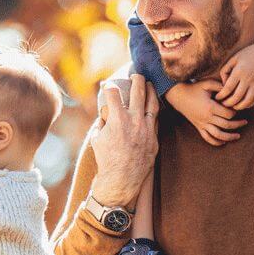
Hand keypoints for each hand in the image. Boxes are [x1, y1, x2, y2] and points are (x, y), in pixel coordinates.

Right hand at [86, 73, 158, 208]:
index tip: (108, 85)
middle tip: (136, 74)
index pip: (113, 94)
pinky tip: (153, 106)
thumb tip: (105, 113)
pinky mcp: (154, 139)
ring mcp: (146, 130)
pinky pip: (156, 120)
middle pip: (138, 92)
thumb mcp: (97, 138)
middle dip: (136, 80)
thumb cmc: (105, 159)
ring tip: (149, 84)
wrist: (120, 180)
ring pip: (152, 104)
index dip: (109, 87)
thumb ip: (103, 122)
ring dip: (151, 91)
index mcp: (117, 119)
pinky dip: (154, 111)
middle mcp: (134, 121)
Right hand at [165, 80, 245, 146]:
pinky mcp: (198, 127)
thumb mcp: (207, 84)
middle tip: (245, 122)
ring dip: (229, 137)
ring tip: (238, 136)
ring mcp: (202, 124)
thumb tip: (232, 88)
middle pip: (226, 125)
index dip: (235, 112)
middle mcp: (207, 118)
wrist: (179, 96)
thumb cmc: (194, 88)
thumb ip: (220, 86)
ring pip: (218, 135)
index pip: (228, 114)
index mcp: (210, 107)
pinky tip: (223, 142)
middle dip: (237, 124)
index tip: (237, 108)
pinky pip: (207, 138)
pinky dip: (216, 142)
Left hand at [217, 37, 253, 108]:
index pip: (228, 88)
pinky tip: (242, 104)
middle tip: (223, 103)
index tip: (217, 97)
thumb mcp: (233, 59)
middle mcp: (248, 79)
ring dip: (238, 106)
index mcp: (239, 71)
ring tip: (232, 106)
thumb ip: (225, 70)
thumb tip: (223, 84)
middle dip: (228, 103)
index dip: (221, 95)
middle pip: (237, 97)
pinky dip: (248, 105)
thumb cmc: (248, 54)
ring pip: (247, 101)